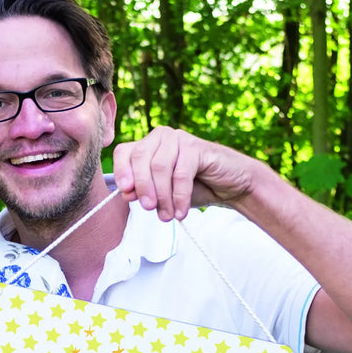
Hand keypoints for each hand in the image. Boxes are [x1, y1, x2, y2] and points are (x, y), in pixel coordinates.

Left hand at [112, 126, 254, 220]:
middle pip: (140, 158)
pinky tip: (181, 212)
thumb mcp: (162, 194)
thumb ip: (143, 192)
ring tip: (167, 215)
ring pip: (159, 167)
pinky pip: (180, 174)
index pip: (124, 152)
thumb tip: (126, 193)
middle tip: (149, 208)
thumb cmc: (194, 188)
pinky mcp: (197, 147)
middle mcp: (161, 137)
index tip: (125, 192)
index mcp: (148, 145)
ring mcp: (179, 139)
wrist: (230, 186)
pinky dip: (179, 196)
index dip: (121, 171)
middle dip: (142, 187)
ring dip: (162, 196)